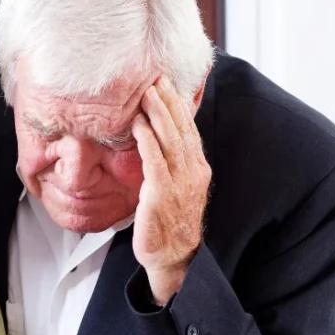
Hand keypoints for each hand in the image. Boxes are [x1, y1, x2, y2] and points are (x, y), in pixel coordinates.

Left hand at [131, 77, 211, 303]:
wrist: (173, 255)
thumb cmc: (169, 222)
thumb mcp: (175, 187)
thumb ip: (170, 163)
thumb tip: (156, 140)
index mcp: (197, 168)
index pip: (188, 129)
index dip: (177, 105)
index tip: (166, 83)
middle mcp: (192, 171)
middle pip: (180, 129)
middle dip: (167, 101)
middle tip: (155, 78)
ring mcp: (179, 183)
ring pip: (169, 141)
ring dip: (157, 115)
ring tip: (146, 94)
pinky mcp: (161, 195)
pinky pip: (155, 163)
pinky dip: (147, 141)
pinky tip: (138, 125)